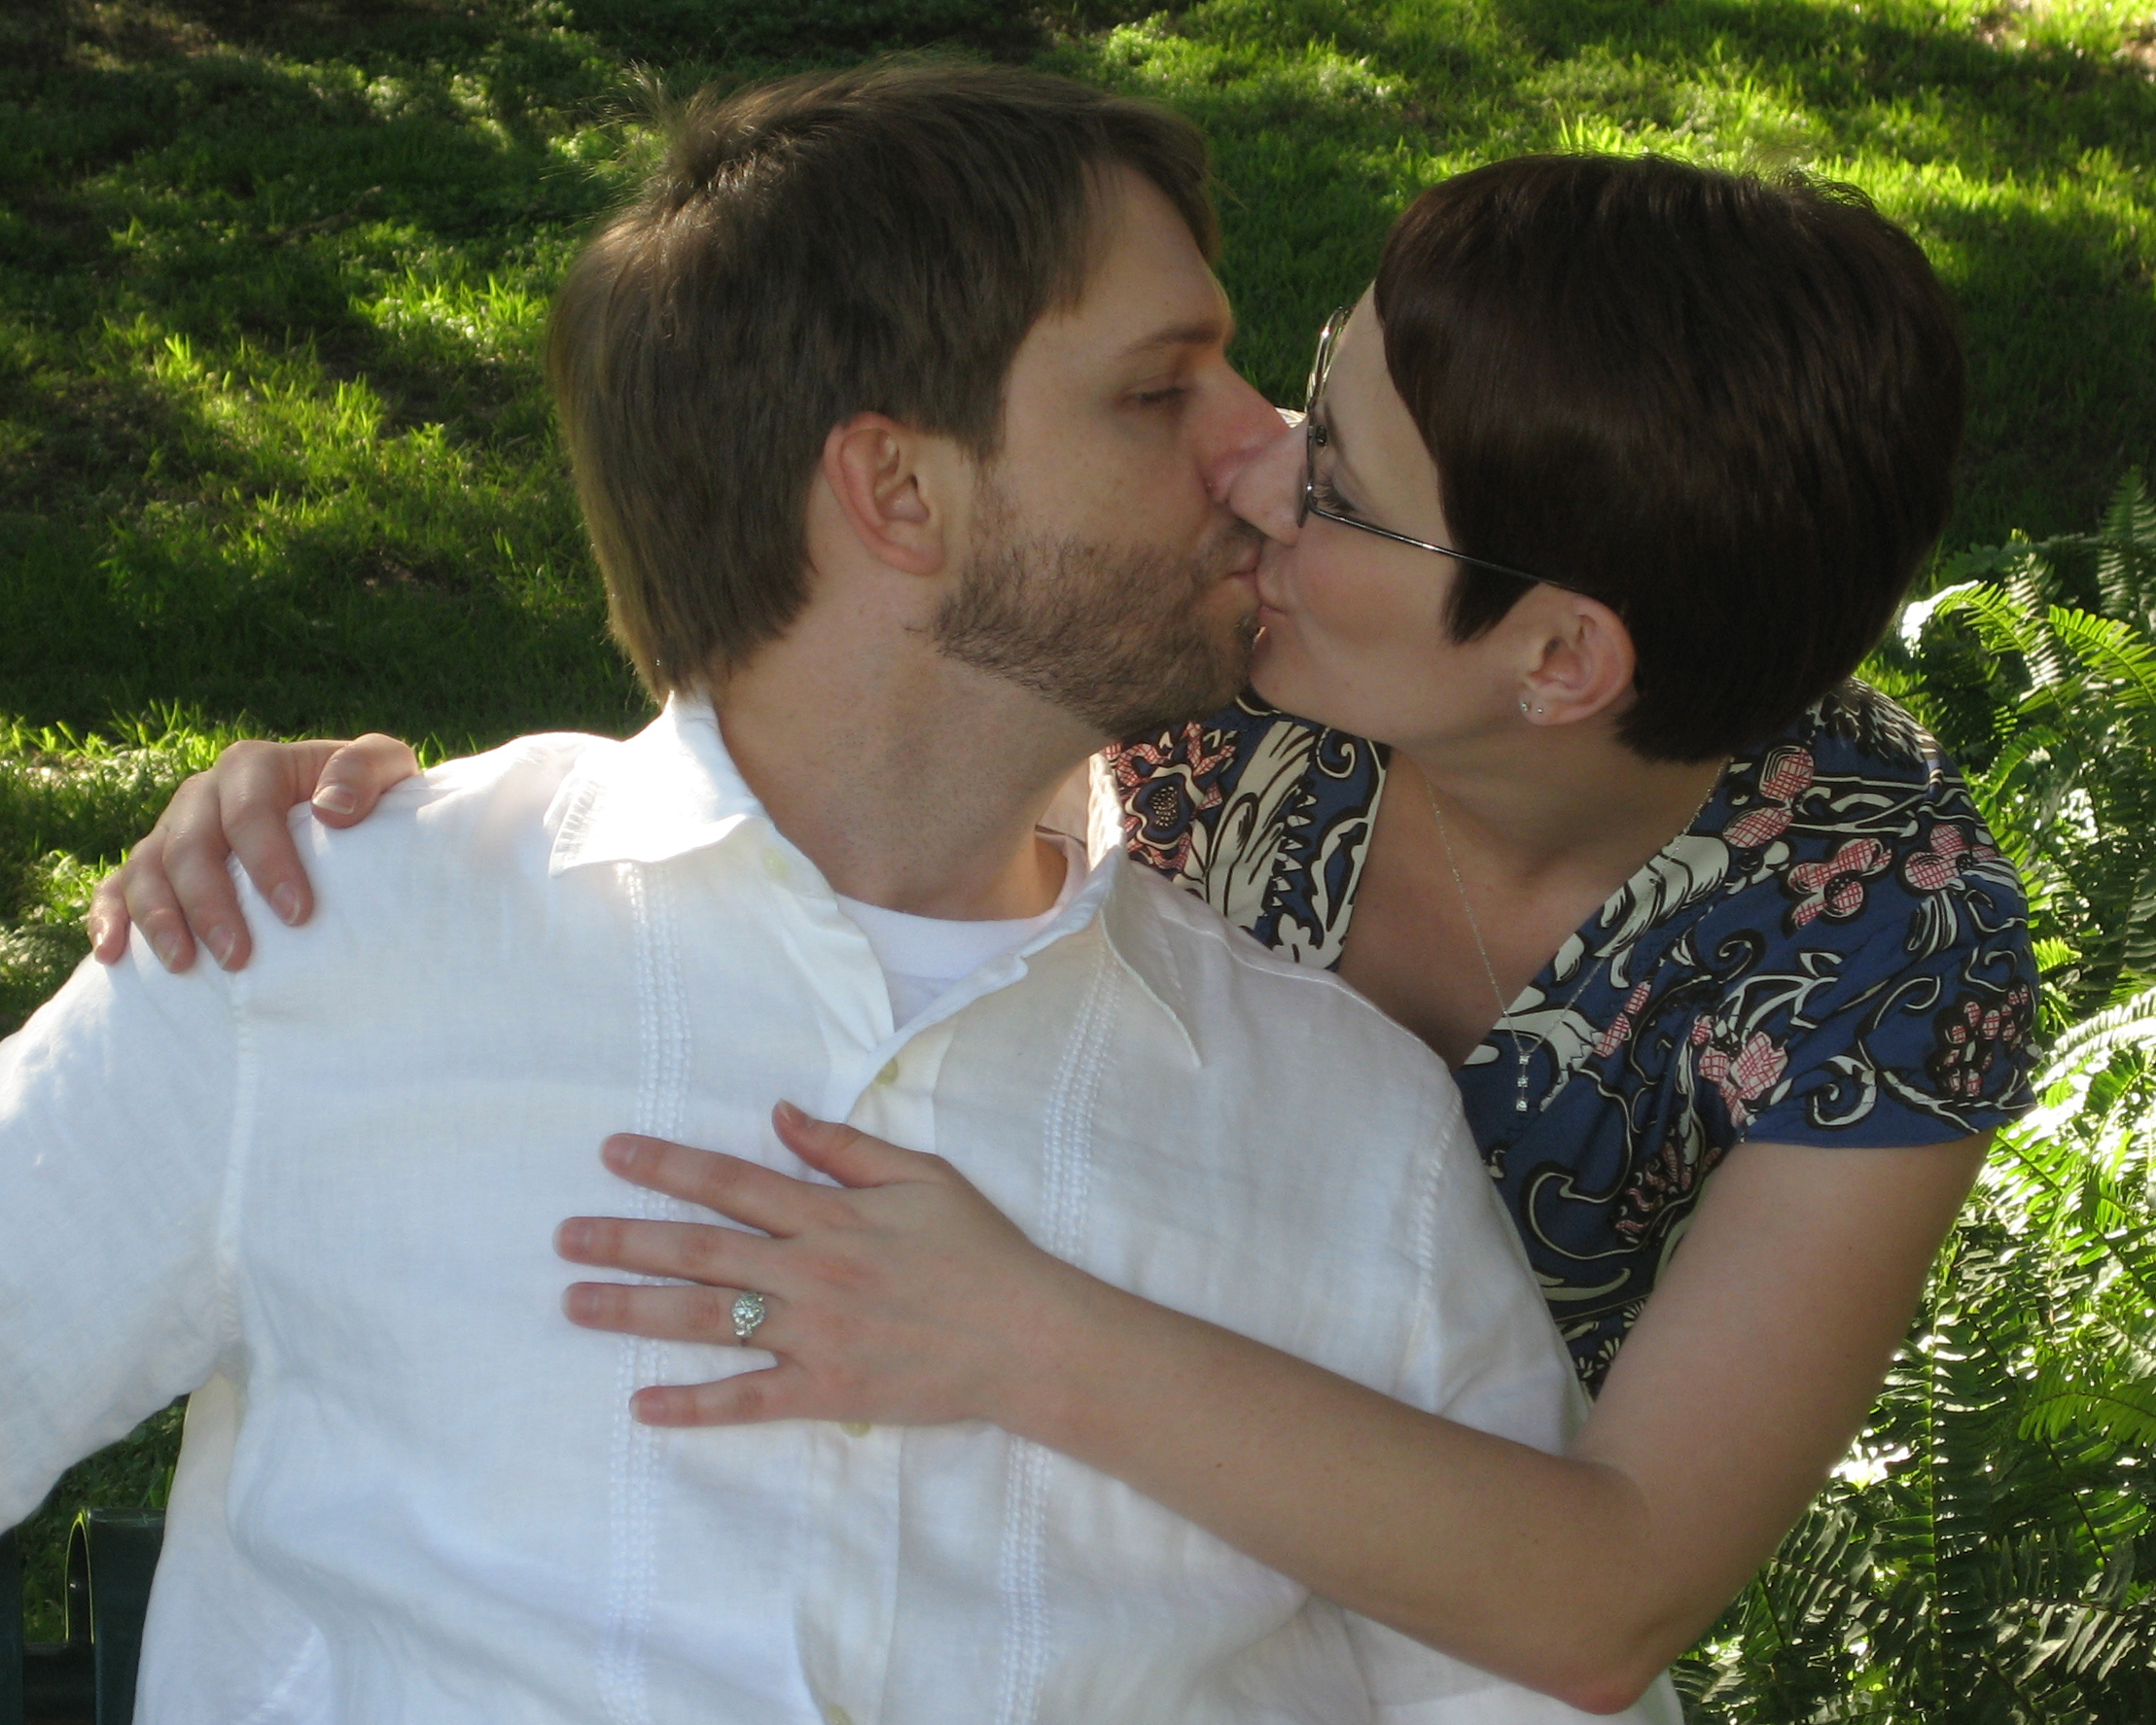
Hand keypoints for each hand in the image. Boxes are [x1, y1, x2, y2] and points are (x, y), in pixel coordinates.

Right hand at [88, 734, 420, 971]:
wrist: (341, 816)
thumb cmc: (366, 796)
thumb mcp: (385, 767)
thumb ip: (365, 769)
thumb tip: (332, 809)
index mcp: (253, 766)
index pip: (249, 812)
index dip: (269, 862)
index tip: (297, 914)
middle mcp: (203, 794)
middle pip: (190, 847)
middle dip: (211, 904)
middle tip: (239, 957)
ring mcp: (172, 830)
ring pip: (147, 869)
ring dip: (158, 918)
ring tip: (182, 966)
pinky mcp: (152, 865)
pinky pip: (116, 887)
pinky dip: (108, 917)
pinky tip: (112, 954)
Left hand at [558, 1101, 1077, 1427]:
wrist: (1028, 1336)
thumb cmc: (980, 1251)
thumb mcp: (923, 1176)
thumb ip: (845, 1148)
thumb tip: (779, 1113)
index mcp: (830, 1214)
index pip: (731, 1182)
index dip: (667, 1165)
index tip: (612, 1153)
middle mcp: (809, 1270)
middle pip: (699, 1250)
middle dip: (624, 1239)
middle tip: (563, 1235)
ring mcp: (813, 1334)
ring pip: (706, 1320)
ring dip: (634, 1310)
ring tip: (573, 1303)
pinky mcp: (826, 1390)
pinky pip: (747, 1400)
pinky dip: (693, 1406)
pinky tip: (642, 1405)